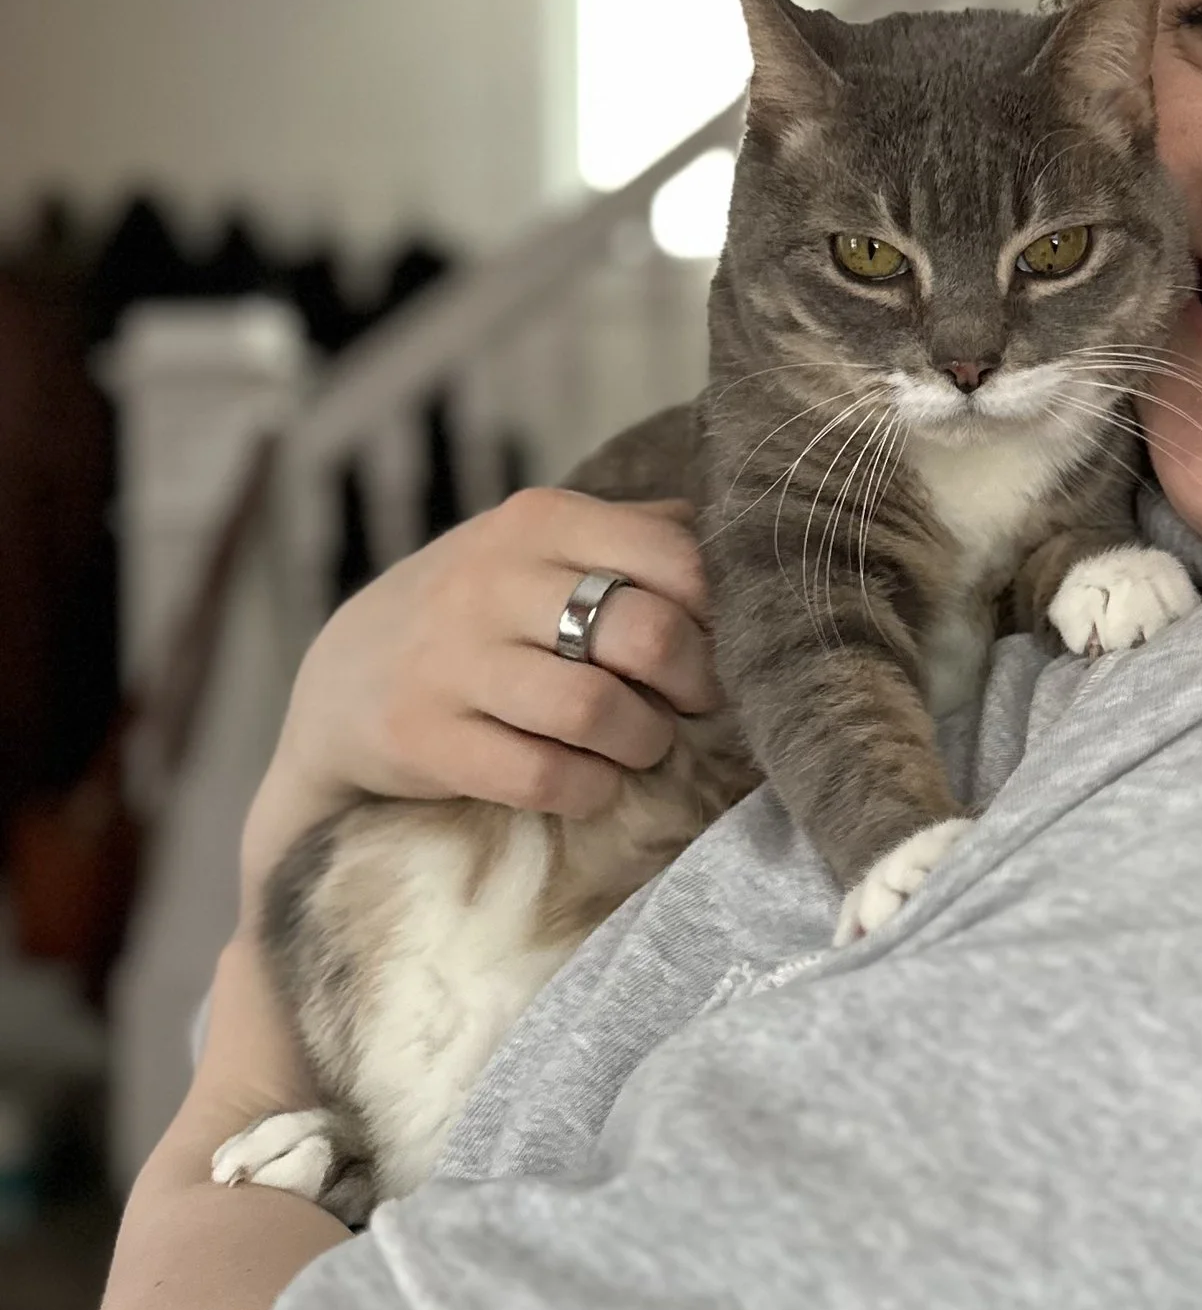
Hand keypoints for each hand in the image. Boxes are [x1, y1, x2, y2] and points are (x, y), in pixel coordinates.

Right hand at [242, 488, 721, 908]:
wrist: (344, 677)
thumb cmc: (487, 611)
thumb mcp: (547, 549)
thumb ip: (641, 537)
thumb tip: (748, 542)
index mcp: (541, 520)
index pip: (677, 561)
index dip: (720, 618)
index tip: (722, 649)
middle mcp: (492, 579)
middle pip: (646, 635)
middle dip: (692, 684)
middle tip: (688, 705)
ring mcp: (451, 659)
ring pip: (596, 711)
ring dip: (642, 742)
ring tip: (639, 744)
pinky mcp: (424, 737)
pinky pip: (543, 777)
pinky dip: (588, 790)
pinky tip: (589, 780)